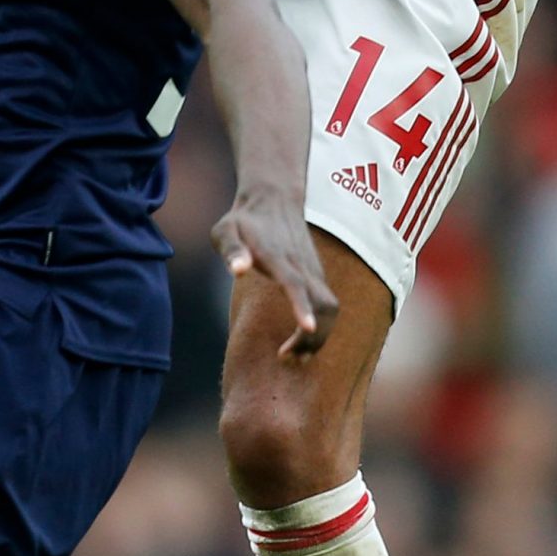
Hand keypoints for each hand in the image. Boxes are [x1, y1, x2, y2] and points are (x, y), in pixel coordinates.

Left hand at [214, 189, 338, 357]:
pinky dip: (322, 327)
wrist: (274, 198)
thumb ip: (231, 249)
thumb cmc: (243, 220)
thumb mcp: (225, 230)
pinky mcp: (318, 276)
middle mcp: (302, 265)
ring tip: (294, 355)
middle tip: (286, 357)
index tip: (307, 328)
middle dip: (312, 336)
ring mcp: (314, 270)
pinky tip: (301, 341)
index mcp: (278, 256)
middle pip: (323, 304)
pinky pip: (329, 306)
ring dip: (319, 337)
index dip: (302, 305)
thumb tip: (239, 269)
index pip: (295, 282)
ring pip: (331, 308)